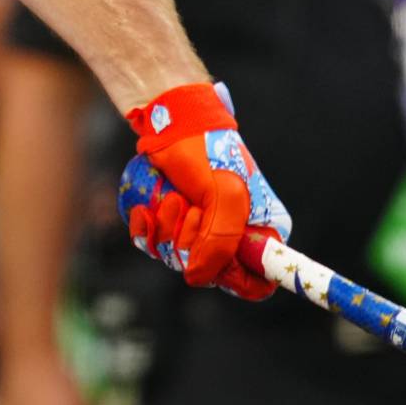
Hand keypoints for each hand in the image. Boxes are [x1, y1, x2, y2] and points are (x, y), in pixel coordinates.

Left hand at [121, 81, 289, 298]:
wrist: (171, 122)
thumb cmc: (204, 152)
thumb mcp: (223, 194)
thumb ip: (218, 242)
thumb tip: (196, 278)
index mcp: (262, 232)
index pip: (257, 283)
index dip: (233, 277)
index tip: (212, 254)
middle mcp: (233, 235)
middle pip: (209, 271)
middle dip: (190, 240)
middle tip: (190, 206)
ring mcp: (200, 230)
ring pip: (177, 258)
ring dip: (167, 228)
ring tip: (171, 197)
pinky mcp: (171, 222)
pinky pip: (154, 244)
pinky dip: (146, 229)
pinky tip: (144, 210)